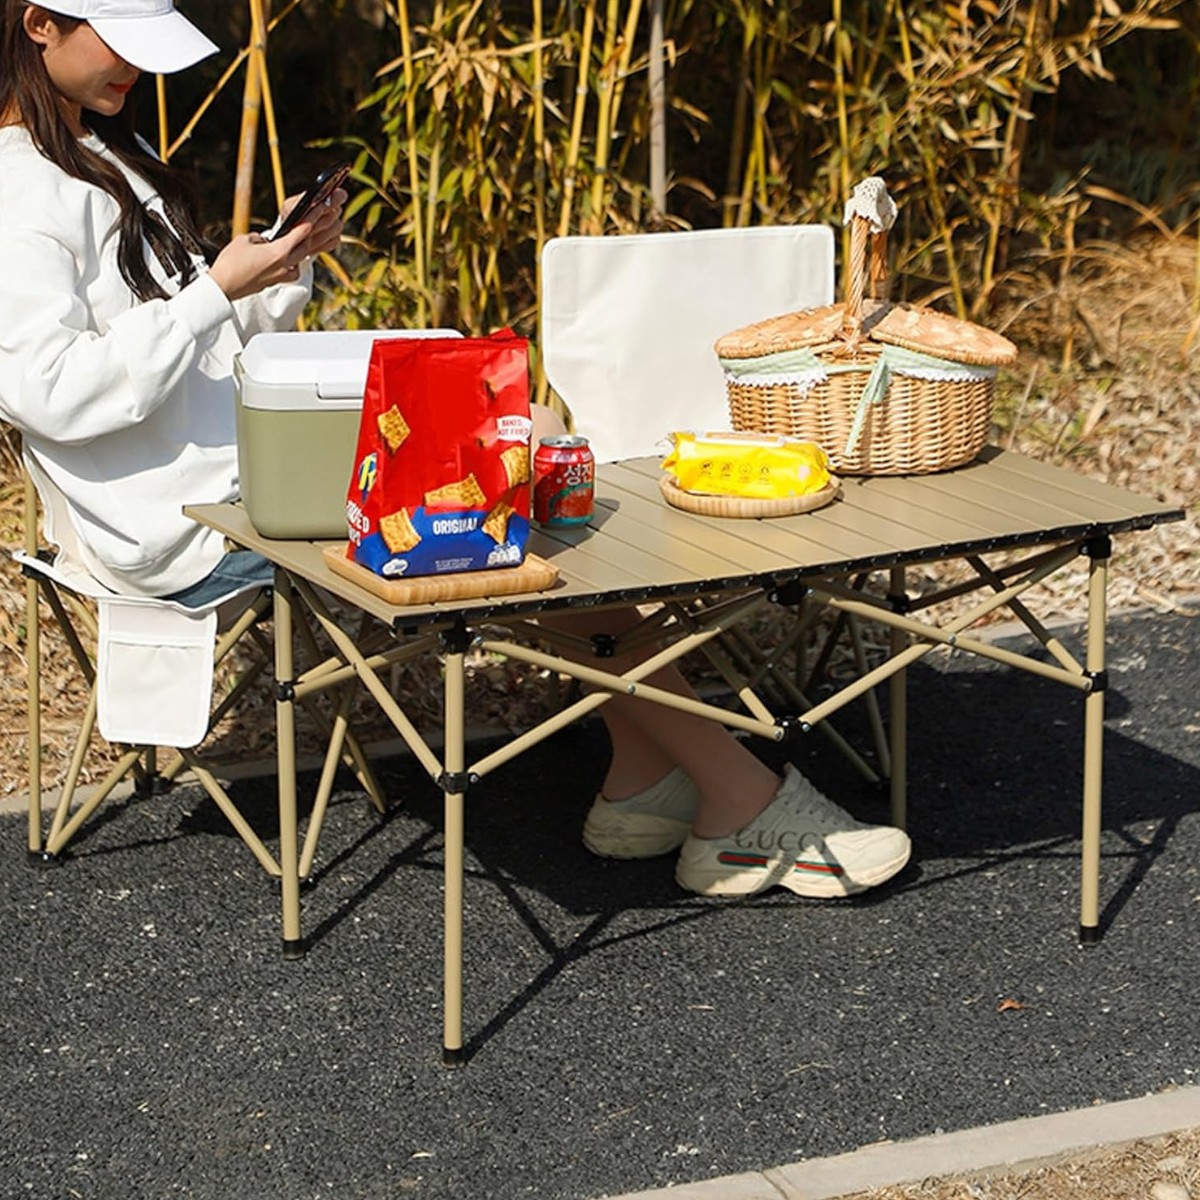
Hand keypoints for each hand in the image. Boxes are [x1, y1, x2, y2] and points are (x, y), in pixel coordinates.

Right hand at [206, 188, 346, 300]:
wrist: (223, 286)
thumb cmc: (231, 263)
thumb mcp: (244, 240)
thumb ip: (259, 238)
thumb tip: (264, 241)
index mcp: (279, 252)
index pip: (300, 234)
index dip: (309, 222)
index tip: (316, 214)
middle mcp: (284, 266)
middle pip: (303, 249)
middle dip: (305, 238)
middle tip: (307, 227)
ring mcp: (280, 276)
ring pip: (297, 263)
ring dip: (298, 253)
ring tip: (293, 245)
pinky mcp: (274, 283)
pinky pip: (288, 272)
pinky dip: (288, 265)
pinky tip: (281, 261)